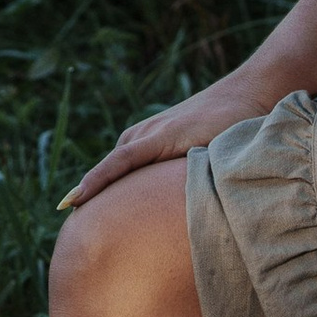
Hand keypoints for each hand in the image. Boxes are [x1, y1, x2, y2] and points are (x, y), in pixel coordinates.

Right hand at [56, 68, 277, 212]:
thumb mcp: (214, 150)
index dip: (94, 185)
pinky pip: (130, 155)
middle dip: (89, 192)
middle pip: (111, 167)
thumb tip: (173, 202)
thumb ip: (196, 172)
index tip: (70, 203)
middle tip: (69, 224)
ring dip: (103, 183)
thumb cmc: (235, 124)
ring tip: (83, 212)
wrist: (247, 92)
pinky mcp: (157, 131)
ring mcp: (149, 130)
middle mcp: (146, 132)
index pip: (116, 165)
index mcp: (157, 138)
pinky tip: (115, 191)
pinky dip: (118, 172)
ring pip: (119, 162)